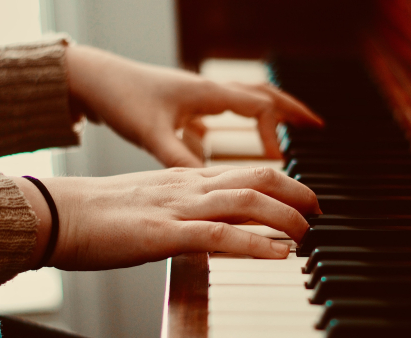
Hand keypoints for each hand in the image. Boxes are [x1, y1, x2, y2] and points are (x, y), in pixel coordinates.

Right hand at [14, 166, 320, 269]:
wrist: (58, 212)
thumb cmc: (100, 211)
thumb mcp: (152, 201)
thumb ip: (184, 207)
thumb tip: (210, 224)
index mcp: (185, 178)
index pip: (245, 171)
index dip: (282, 182)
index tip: (302, 198)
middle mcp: (188, 186)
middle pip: (257, 178)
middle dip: (296, 192)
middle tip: (317, 212)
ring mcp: (178, 208)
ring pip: (246, 202)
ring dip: (285, 216)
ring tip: (307, 232)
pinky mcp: (163, 234)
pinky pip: (219, 236)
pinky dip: (254, 244)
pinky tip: (279, 253)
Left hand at [65, 45, 322, 166]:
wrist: (93, 79)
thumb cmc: (121, 98)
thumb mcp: (152, 134)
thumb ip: (179, 159)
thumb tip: (207, 184)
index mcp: (208, 94)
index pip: (259, 108)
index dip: (275, 134)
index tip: (280, 161)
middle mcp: (207, 91)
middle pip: (262, 95)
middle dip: (291, 111)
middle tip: (317, 127)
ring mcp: (196, 97)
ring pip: (244, 101)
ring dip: (268, 115)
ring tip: (285, 133)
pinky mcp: (183, 106)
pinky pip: (220, 112)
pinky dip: (234, 124)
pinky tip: (224, 141)